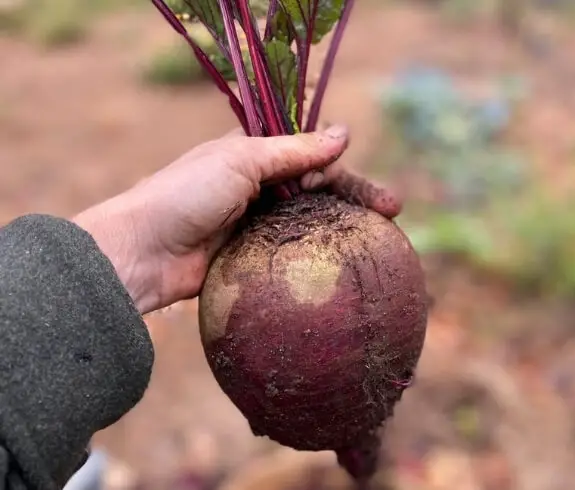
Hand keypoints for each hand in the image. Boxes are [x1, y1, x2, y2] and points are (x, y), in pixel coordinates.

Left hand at [73, 125, 401, 313]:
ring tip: (377, 242)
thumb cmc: (186, 194)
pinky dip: (315, 257)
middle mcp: (258, 187)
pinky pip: (291, 253)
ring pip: (308, 222)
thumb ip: (294, 150)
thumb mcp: (242, 160)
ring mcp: (256, 224)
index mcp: (254, 155)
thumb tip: (343, 132)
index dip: (344, 170)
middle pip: (317, 190)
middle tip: (393, 213)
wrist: (143, 252)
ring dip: (339, 229)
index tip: (377, 195)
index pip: (312, 156)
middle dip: (354, 199)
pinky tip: (340, 266)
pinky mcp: (252, 256)